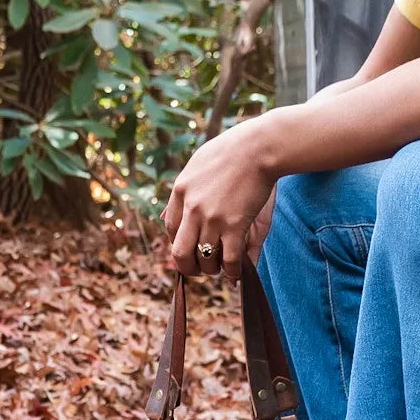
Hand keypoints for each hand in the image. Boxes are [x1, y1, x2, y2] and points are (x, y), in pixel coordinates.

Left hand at [162, 123, 274, 280]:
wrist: (258, 147)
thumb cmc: (232, 152)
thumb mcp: (196, 165)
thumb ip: (181, 191)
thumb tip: (161, 216)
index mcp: (180, 191)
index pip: (170, 228)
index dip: (179, 243)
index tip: (189, 247)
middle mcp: (191, 208)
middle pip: (179, 252)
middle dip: (188, 267)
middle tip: (200, 270)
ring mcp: (212, 218)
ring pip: (204, 259)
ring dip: (212, 269)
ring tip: (221, 268)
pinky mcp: (234, 225)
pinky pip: (229, 260)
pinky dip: (231, 272)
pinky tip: (236, 272)